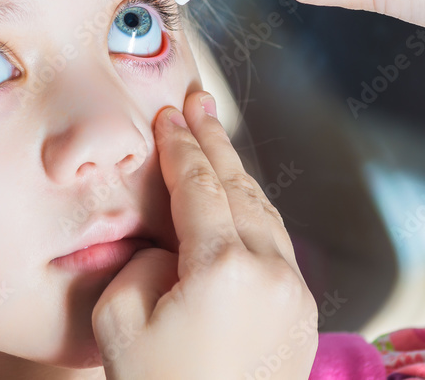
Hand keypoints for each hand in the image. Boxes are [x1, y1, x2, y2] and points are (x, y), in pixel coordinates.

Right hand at [91, 90, 318, 378]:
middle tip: (198, 101)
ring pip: (265, 212)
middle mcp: (270, 272)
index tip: (169, 114)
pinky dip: (254, 212)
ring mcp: (294, 293)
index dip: (180, 145)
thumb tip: (170, 248)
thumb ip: (144, 264)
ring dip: (237, 173)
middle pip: (239, 187)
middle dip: (214, 141)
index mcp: (223, 269)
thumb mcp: (122, 323)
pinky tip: (239, 201)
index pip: (199, 187)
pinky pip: (277, 243)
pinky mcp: (302, 314)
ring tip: (215, 141)